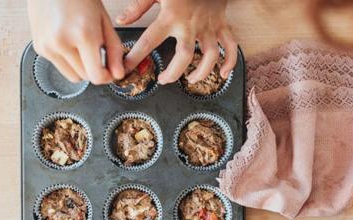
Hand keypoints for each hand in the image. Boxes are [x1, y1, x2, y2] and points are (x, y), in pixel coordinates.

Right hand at [27, 0, 124, 83]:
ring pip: (72, 76)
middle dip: (94, 69)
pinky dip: (67, 60)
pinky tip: (68, 40)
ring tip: (81, 45)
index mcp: (83, 34)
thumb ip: (113, 49)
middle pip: (85, 77)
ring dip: (81, 67)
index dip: (106, 77)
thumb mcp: (103, 19)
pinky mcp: (39, 48)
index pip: (96, 76)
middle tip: (96, 52)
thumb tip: (118, 73)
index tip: (110, 71)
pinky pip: (59, 66)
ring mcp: (48, 46)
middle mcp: (62, 42)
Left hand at [117, 0, 236, 84]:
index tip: (126, 68)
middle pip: (185, 55)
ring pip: (210, 55)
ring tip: (191, 80)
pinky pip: (230, 45)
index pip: (149, 40)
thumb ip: (138, 6)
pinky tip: (223, 74)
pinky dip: (229, 61)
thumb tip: (122, 21)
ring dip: (202, 72)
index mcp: (171, 16)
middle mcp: (191, 24)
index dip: (137, 56)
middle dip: (173, 73)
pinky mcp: (222, 24)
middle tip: (163, 80)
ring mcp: (208, 26)